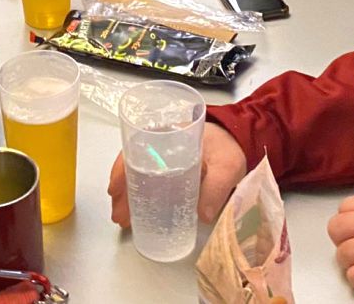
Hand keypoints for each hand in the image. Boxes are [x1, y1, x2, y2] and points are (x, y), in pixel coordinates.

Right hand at [109, 123, 247, 228]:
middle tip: (119, 216)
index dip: (121, 169)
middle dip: (121, 190)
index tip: (115, 189)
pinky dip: (139, 195)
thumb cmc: (228, 147)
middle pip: (131, 164)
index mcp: (169, 134)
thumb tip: (202, 215)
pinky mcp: (169, 169)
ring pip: (137, 173)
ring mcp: (163, 156)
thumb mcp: (227, 166)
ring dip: (128, 195)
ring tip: (123, 219)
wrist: (238, 141)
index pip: (136, 148)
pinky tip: (136, 210)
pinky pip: (148, 179)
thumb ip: (215, 188)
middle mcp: (160, 143)